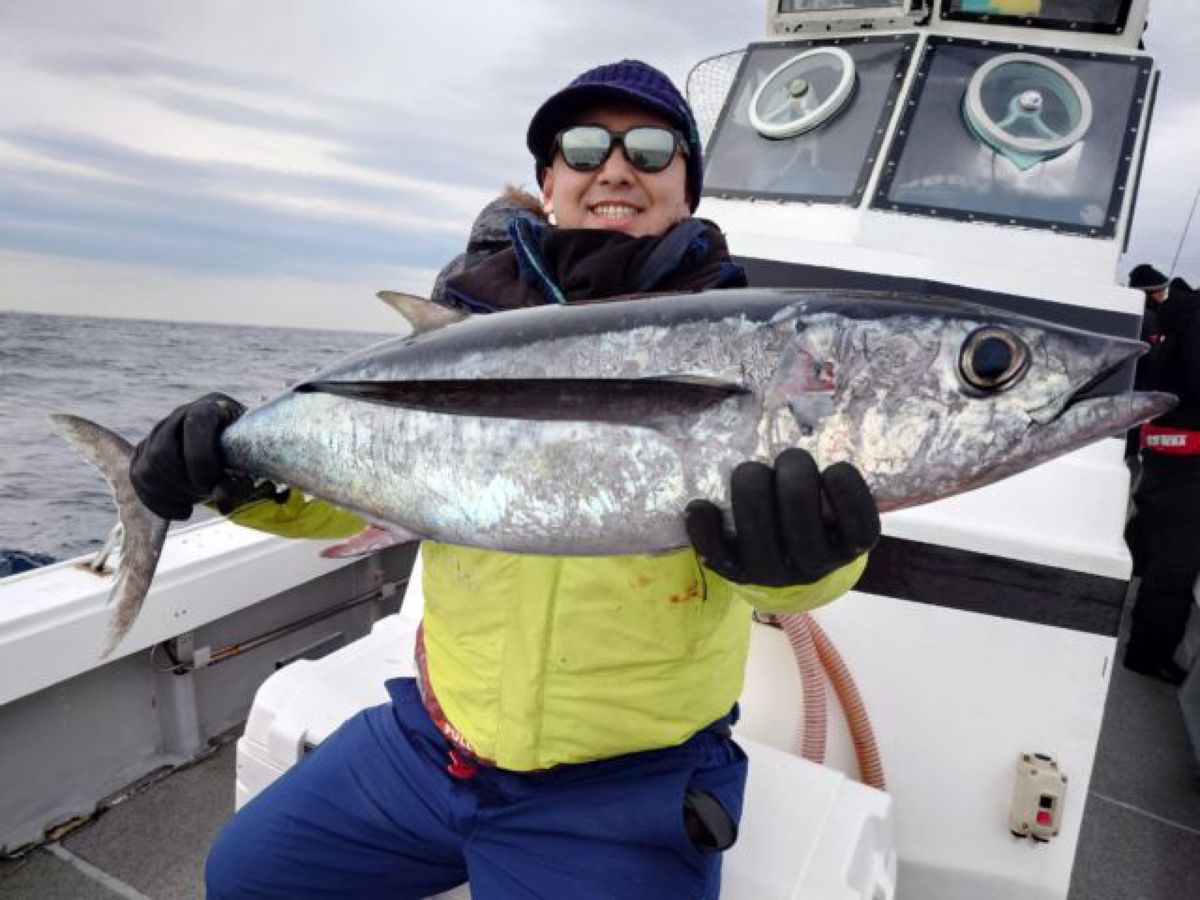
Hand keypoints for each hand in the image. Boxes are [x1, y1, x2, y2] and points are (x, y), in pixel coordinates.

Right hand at [129, 393, 248, 519]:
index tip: (217, 482)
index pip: (195, 423)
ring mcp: (158, 433)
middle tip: (206, 493)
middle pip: (162, 452)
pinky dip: (159, 503)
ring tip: (196, 500)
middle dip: (184, 482)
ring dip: (172, 494)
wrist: (232, 446)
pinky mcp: (145, 452)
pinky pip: (138, 479)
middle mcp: (179, 415)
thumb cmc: (245, 454)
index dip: (202, 459)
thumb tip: (221, 502)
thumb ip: (239, 483)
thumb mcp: (250, 464)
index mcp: (211, 408)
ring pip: (146, 468)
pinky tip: (183, 511)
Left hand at [685, 449, 879, 586]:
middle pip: (800, 516)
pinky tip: (703, 505)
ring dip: (751, 487)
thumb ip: (833, 479)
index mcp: (847, 547)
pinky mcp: (735, 572)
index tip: (833, 469)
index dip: (847, 489)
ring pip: (757, 528)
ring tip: (751, 471)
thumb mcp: (837, 505)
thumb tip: (819, 420)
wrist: (785, 568)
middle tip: (789, 458)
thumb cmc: (815, 519)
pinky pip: (714, 552)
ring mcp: (771, 572)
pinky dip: (704, 525)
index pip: (859, 526)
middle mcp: (811, 564)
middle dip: (792, 472)